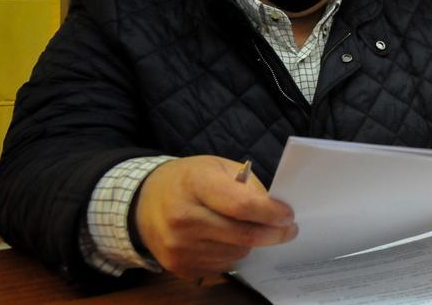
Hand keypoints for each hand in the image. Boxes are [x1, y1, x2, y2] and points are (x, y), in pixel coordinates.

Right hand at [134, 156, 296, 277]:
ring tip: (248, 229)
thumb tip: (275, 209)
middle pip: (243, 235)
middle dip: (273, 233)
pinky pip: (222, 265)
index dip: (270, 213)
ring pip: (237, 253)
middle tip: (288, 229)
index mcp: (195, 185)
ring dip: (251, 244)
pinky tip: (227, 240)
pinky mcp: (178, 265)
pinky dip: (233, 254)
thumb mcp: (217, 166)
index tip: (288, 215)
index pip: (242, 206)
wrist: (143, 202)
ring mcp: (179, 246)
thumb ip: (247, 184)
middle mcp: (183, 218)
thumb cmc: (188, 181)